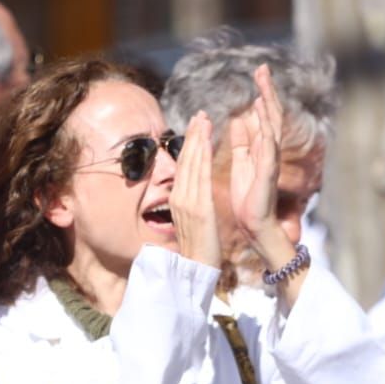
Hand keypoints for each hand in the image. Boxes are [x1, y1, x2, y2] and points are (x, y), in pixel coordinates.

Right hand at [169, 112, 222, 268]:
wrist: (196, 269)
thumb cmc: (197, 248)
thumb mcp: (190, 221)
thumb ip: (189, 203)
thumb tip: (190, 192)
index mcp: (177, 199)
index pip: (183, 166)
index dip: (189, 144)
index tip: (195, 127)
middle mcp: (178, 197)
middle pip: (185, 160)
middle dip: (192, 135)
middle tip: (199, 114)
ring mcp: (187, 202)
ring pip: (192, 163)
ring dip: (198, 139)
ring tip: (204, 120)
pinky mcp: (199, 208)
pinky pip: (201, 177)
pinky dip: (203, 157)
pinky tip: (208, 142)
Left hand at [228, 66, 282, 239]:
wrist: (254, 222)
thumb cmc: (249, 194)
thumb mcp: (242, 162)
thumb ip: (242, 141)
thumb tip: (239, 119)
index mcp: (261, 147)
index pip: (263, 115)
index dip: (262, 93)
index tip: (258, 72)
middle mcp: (269, 150)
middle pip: (271, 114)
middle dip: (267, 91)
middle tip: (262, 68)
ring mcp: (271, 160)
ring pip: (272, 126)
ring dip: (268, 105)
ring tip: (263, 84)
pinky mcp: (268, 173)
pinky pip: (268, 148)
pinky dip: (266, 130)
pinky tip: (263, 116)